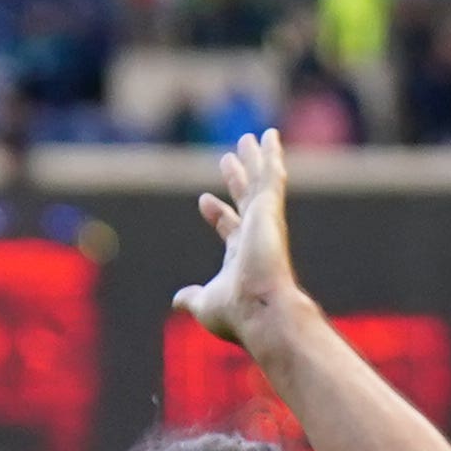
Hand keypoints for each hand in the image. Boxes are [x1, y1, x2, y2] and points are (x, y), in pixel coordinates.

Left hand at [173, 128, 305, 356]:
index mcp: (242, 257)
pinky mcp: (269, 210)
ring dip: (257, 160)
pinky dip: (272, 156)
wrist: (262, 311)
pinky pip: (272, 176)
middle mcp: (256, 237)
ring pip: (261, 183)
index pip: (229, 228)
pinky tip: (270, 137)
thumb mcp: (205, 304)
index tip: (203, 200)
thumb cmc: (236, 313)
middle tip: (228, 159)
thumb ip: (193, 298)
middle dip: (238, 180)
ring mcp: (264, 223)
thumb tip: (178, 300)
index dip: (217, 214)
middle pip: (246, 200)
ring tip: (252, 138)